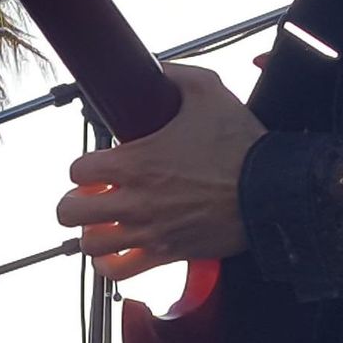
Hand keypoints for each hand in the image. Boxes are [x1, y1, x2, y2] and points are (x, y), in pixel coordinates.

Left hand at [55, 62, 260, 280]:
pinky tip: (118, 251)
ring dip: (92, 232)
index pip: (76, 170)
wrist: (272, 191)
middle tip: (91, 195)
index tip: (98, 165)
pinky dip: (111, 265)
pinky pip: (120, 272)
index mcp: (137, 161)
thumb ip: (174, 76)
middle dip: (75, 202)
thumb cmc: (242, 146)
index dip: (83, 166)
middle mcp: (136, 200)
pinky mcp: (167, 254)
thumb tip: (156, 69)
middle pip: (70, 211)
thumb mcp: (208, 92)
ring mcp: (150, 231)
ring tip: (104, 223)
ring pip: (90, 245)